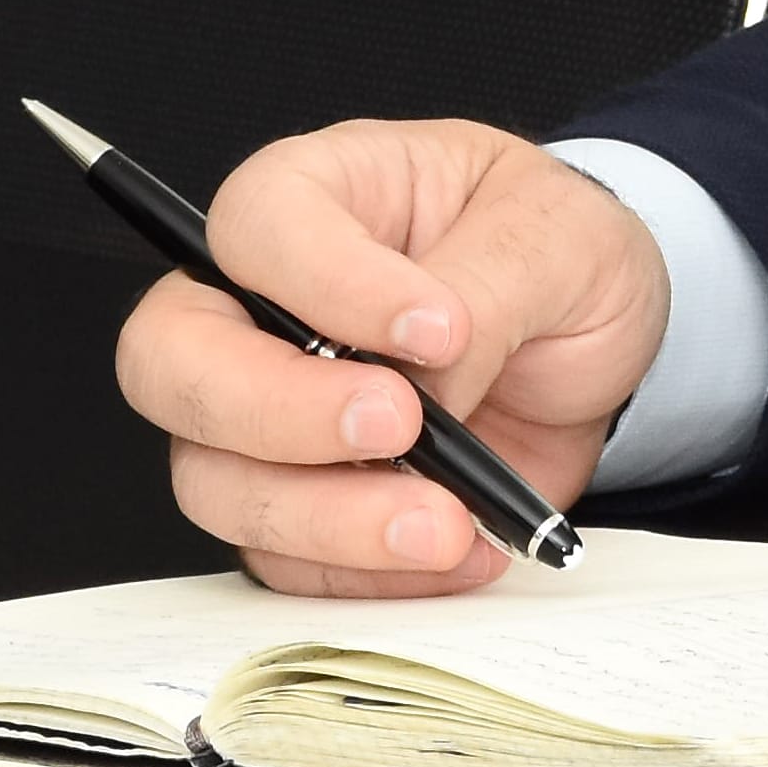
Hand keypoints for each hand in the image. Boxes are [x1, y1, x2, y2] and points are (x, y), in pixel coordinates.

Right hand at [108, 120, 667, 599]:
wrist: (595, 345)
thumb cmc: (554, 250)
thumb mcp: (556, 233)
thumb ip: (486, 289)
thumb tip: (425, 377)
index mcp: (315, 193)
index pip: (258, 225)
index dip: (327, 282)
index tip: (438, 330)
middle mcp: (258, 302)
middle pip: (172, 360)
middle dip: (274, 410)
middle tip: (400, 427)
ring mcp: (263, 412)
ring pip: (214, 480)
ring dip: (327, 517)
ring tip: (446, 522)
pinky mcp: (300, 502)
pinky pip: (285, 560)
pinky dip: (367, 572)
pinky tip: (462, 548)